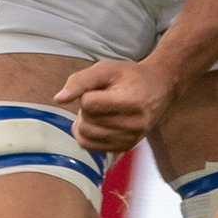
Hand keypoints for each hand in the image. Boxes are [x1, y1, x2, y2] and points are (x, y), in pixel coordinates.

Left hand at [56, 59, 178, 154]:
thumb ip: (80, 81)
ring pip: (85, 137)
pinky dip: (87, 134)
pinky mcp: (125, 148)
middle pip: (86, 122)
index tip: (102, 88)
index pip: (88, 104)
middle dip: (86, 109)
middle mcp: (133, 126)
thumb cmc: (130, 77)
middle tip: (101, 99)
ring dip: (86, 122)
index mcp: (131, 103)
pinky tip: (98, 123)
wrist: (159, 88)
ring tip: (100, 111)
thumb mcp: (106, 69)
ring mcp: (130, 140)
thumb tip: (58, 99)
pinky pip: (90, 147)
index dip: (88, 93)